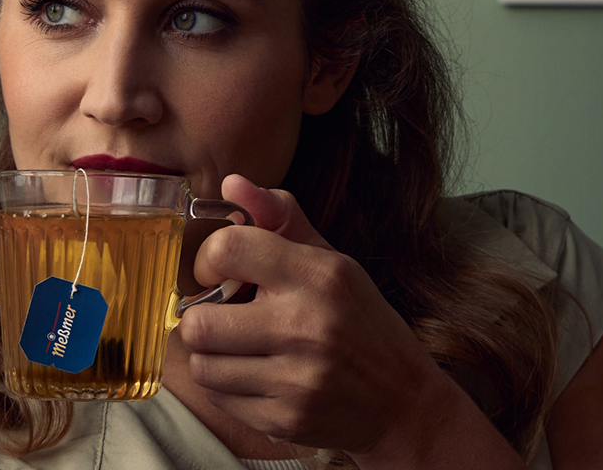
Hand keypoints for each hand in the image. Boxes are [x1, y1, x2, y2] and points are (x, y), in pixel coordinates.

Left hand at [177, 175, 463, 455]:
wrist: (402, 401)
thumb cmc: (362, 323)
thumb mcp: (333, 262)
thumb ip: (281, 218)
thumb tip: (231, 183)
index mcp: (319, 275)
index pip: (228, 249)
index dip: (208, 260)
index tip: (220, 274)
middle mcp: (307, 326)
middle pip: (200, 321)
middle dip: (204, 319)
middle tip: (226, 320)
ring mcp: (297, 379)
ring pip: (203, 365)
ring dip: (214, 356)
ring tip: (242, 350)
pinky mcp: (286, 419)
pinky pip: (220, 399)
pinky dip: (229, 388)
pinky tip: (257, 377)